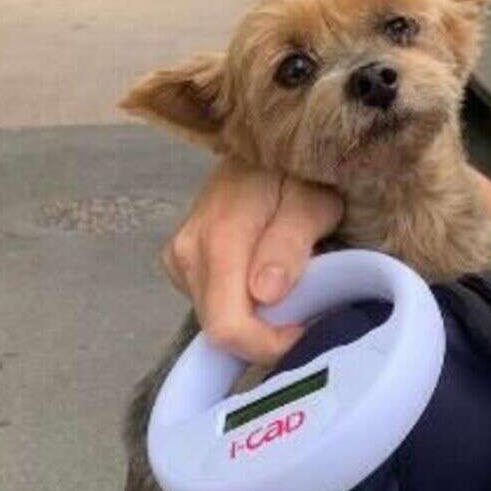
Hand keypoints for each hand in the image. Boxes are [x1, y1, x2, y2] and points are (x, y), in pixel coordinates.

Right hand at [161, 163, 342, 363]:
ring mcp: (178, 258)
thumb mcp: (312, 202)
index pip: (227, 325)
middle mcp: (187, 253)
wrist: (263, 145)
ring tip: (288, 287)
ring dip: (255, 320)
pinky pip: (210, 304)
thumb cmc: (296, 173)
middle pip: (220, 329)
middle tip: (306, 309)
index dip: (267, 345)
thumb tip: (264, 293)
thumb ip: (288, 245)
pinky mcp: (179, 263)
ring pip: (215, 320)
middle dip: (265, 334)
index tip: (305, 330)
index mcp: (219, 239)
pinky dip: (241, 305)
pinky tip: (264, 282)